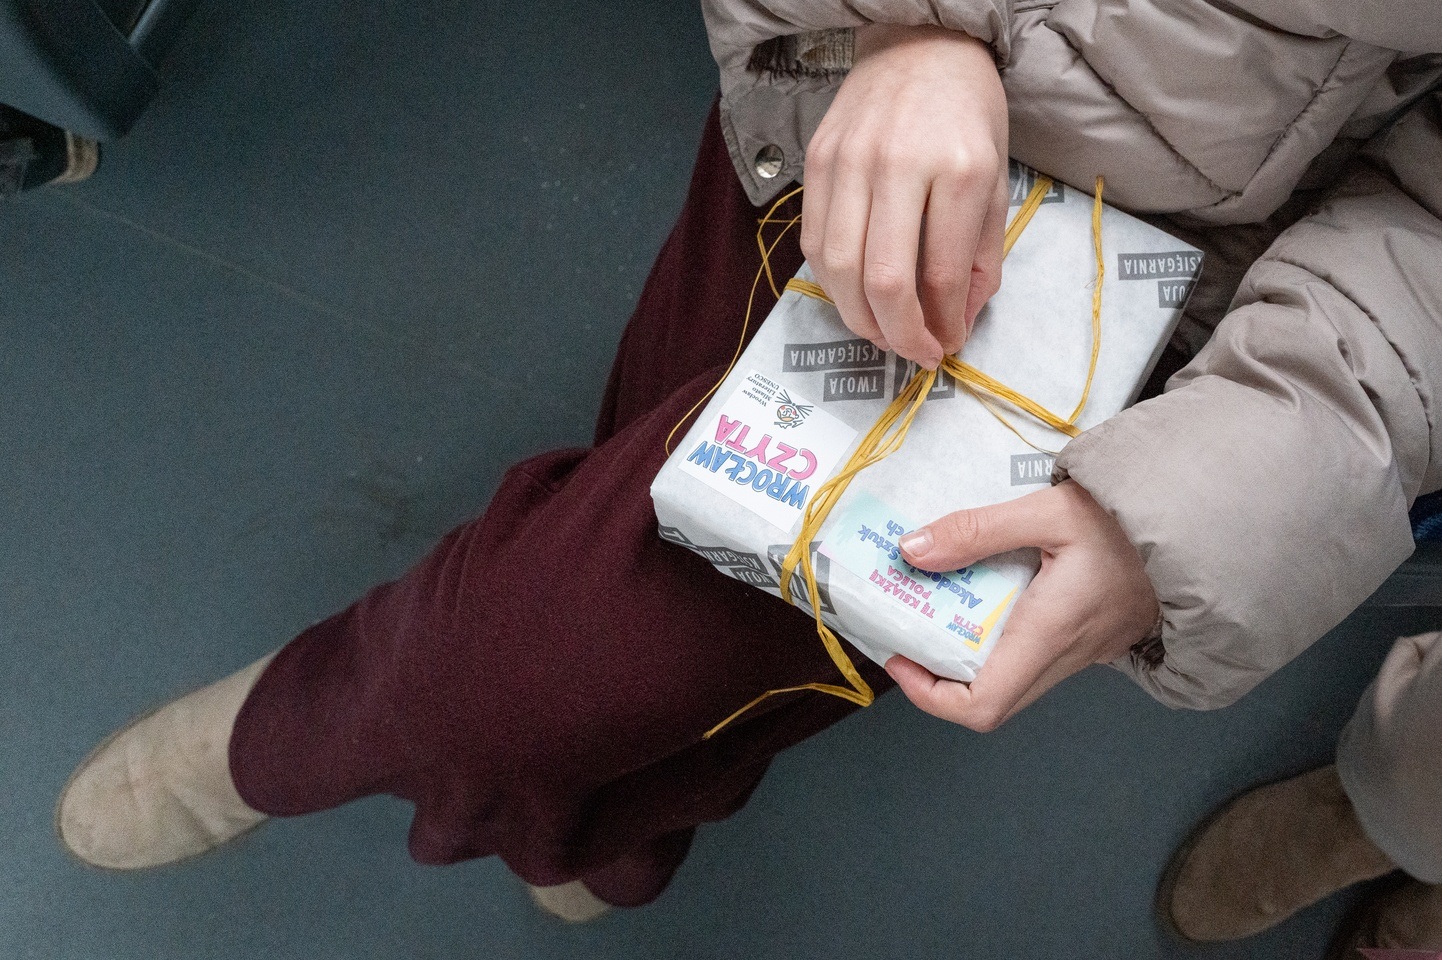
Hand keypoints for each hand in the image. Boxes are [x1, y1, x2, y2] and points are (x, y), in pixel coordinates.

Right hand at [801, 24, 1008, 369]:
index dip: (940, 326)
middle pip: (882, 280)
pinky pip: (813, 242)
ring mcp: (849, 162)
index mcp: (960, 170)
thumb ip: (980, 257)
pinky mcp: (816, 161)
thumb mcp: (997, 181)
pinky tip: (854, 293)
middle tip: (911, 352)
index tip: (945, 347)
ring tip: (881, 331)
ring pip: (838, 269)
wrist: (920, 45)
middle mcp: (899, 165)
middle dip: (896, 334)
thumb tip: (956, 322)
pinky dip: (832, 282)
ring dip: (858, 317)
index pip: (940, 275)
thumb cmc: (966, 115)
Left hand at [885, 480, 1159, 730]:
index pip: (983, 706)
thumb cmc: (1130, 519)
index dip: (930, 695)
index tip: (900, 657)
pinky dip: (1000, 637)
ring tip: (941, 603)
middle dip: (941, 675)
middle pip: (993, 701)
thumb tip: (912, 551)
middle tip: (912, 627)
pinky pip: (1036, 655)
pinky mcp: (1094, 636)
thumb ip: (978, 531)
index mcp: (1050, 634)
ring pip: (1014, 678)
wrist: (1203, 522)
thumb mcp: (1049, 510)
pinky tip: (988, 591)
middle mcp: (1066, 655)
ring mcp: (1084, 651)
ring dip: (970, 654)